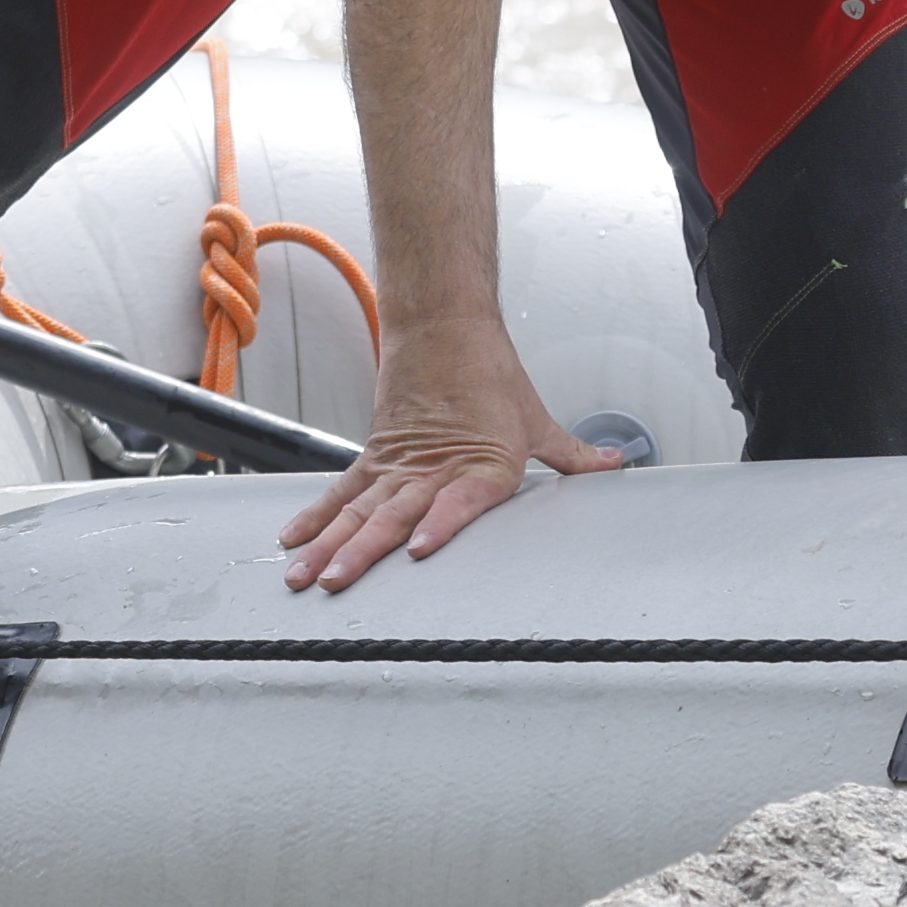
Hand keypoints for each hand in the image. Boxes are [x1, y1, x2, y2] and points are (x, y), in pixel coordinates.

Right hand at [279, 311, 620, 596]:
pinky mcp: (376, 456)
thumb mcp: (538, 418)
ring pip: (358, 511)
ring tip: (302, 574)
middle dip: (360, 552)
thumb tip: (612, 465)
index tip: (420, 549)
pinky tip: (294, 538)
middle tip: (335, 581)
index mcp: (481, 463)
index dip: (440, 524)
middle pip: (391, 516)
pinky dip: (316, 516)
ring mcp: (398, 465)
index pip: (459, 500)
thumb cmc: (489, 371)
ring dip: (328, 545)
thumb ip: (572, 454)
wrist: (447, 325)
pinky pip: (341, 492)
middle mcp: (433, 468)